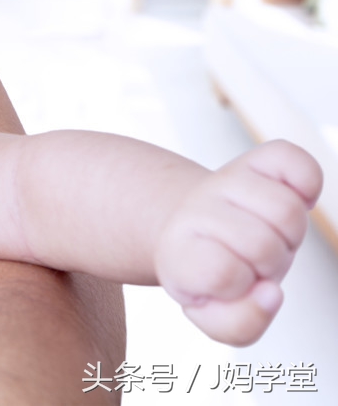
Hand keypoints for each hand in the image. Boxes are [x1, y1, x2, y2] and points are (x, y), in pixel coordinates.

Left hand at [155, 140, 322, 345]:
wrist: (193, 229)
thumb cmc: (209, 276)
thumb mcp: (213, 314)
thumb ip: (240, 324)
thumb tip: (271, 292)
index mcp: (180, 251)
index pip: (221, 271)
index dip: (237, 286)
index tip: (228, 283)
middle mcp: (198, 210)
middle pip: (263, 244)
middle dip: (267, 264)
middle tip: (251, 261)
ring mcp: (227, 182)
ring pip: (286, 211)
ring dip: (287, 235)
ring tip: (266, 236)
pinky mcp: (256, 162)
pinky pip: (294, 161)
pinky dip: (306, 182)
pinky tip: (296, 199)